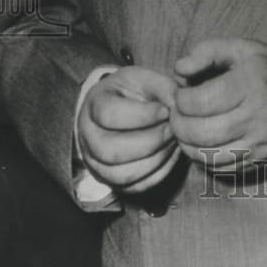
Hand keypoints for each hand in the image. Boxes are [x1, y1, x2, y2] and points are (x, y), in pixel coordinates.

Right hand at [77, 66, 181, 193]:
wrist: (121, 107)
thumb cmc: (134, 92)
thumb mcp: (146, 79)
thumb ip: (163, 89)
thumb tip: (177, 109)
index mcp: (94, 103)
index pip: (109, 115)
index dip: (142, 115)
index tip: (165, 110)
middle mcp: (88, 136)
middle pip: (112, 151)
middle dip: (151, 141)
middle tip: (172, 129)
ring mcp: (96, 161)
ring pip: (123, 175)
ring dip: (156, 159)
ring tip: (172, 141)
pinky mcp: (112, 180)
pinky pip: (135, 187)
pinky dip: (158, 172)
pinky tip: (169, 154)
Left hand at [171, 39, 266, 170]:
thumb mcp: (243, 48)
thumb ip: (207, 52)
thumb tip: (179, 69)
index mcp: (251, 85)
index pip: (199, 102)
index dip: (180, 99)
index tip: (181, 92)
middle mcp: (256, 118)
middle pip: (199, 132)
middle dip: (178, 123)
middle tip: (177, 112)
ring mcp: (259, 144)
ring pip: (206, 155)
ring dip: (186, 143)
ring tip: (186, 126)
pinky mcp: (259, 162)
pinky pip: (219, 168)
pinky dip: (202, 157)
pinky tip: (202, 141)